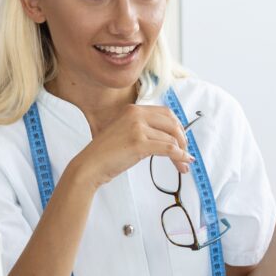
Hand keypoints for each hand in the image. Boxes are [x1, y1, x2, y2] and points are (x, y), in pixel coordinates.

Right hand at [66, 105, 193, 188]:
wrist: (90, 165)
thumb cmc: (106, 153)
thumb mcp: (125, 132)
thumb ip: (143, 129)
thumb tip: (169, 138)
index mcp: (132, 109)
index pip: (165, 113)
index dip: (177, 126)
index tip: (181, 139)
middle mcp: (135, 114)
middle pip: (172, 123)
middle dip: (183, 138)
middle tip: (185, 151)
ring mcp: (137, 128)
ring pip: (171, 138)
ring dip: (181, 153)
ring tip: (183, 165)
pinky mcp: (139, 143)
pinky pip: (169, 149)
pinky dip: (180, 157)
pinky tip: (183, 163)